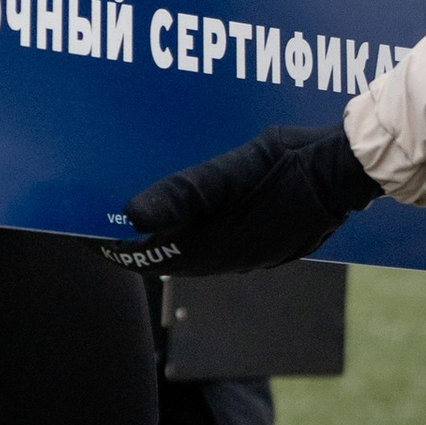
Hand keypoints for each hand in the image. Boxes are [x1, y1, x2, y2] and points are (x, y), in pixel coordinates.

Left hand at [104, 121, 379, 272]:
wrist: (350, 172)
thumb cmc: (292, 164)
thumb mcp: (232, 170)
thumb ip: (183, 192)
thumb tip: (130, 214)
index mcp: (211, 247)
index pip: (140, 255)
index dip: (105, 244)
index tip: (75, 226)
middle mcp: (223, 261)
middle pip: (157, 255)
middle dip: (124, 238)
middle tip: (92, 213)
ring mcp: (244, 256)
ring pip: (184, 251)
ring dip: (154, 234)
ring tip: (125, 208)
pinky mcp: (261, 245)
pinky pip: (211, 245)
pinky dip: (186, 230)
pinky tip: (181, 210)